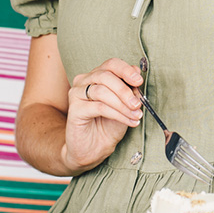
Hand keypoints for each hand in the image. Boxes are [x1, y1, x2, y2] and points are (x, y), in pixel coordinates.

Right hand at [62, 58, 143, 174]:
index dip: (126, 70)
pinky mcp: (74, 109)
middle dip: (125, 90)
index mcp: (97, 76)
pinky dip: (118, 114)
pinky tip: (129, 121)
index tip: (139, 81)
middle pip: (105, 75)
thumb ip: (130, 89)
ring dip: (122, 104)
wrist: (95, 148)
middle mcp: (84, 81)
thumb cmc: (109, 124)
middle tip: (138, 104)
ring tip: (136, 115)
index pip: (111, 64)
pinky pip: (99, 107)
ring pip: (102, 91)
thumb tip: (137, 73)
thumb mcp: (125, 104)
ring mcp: (76, 94)